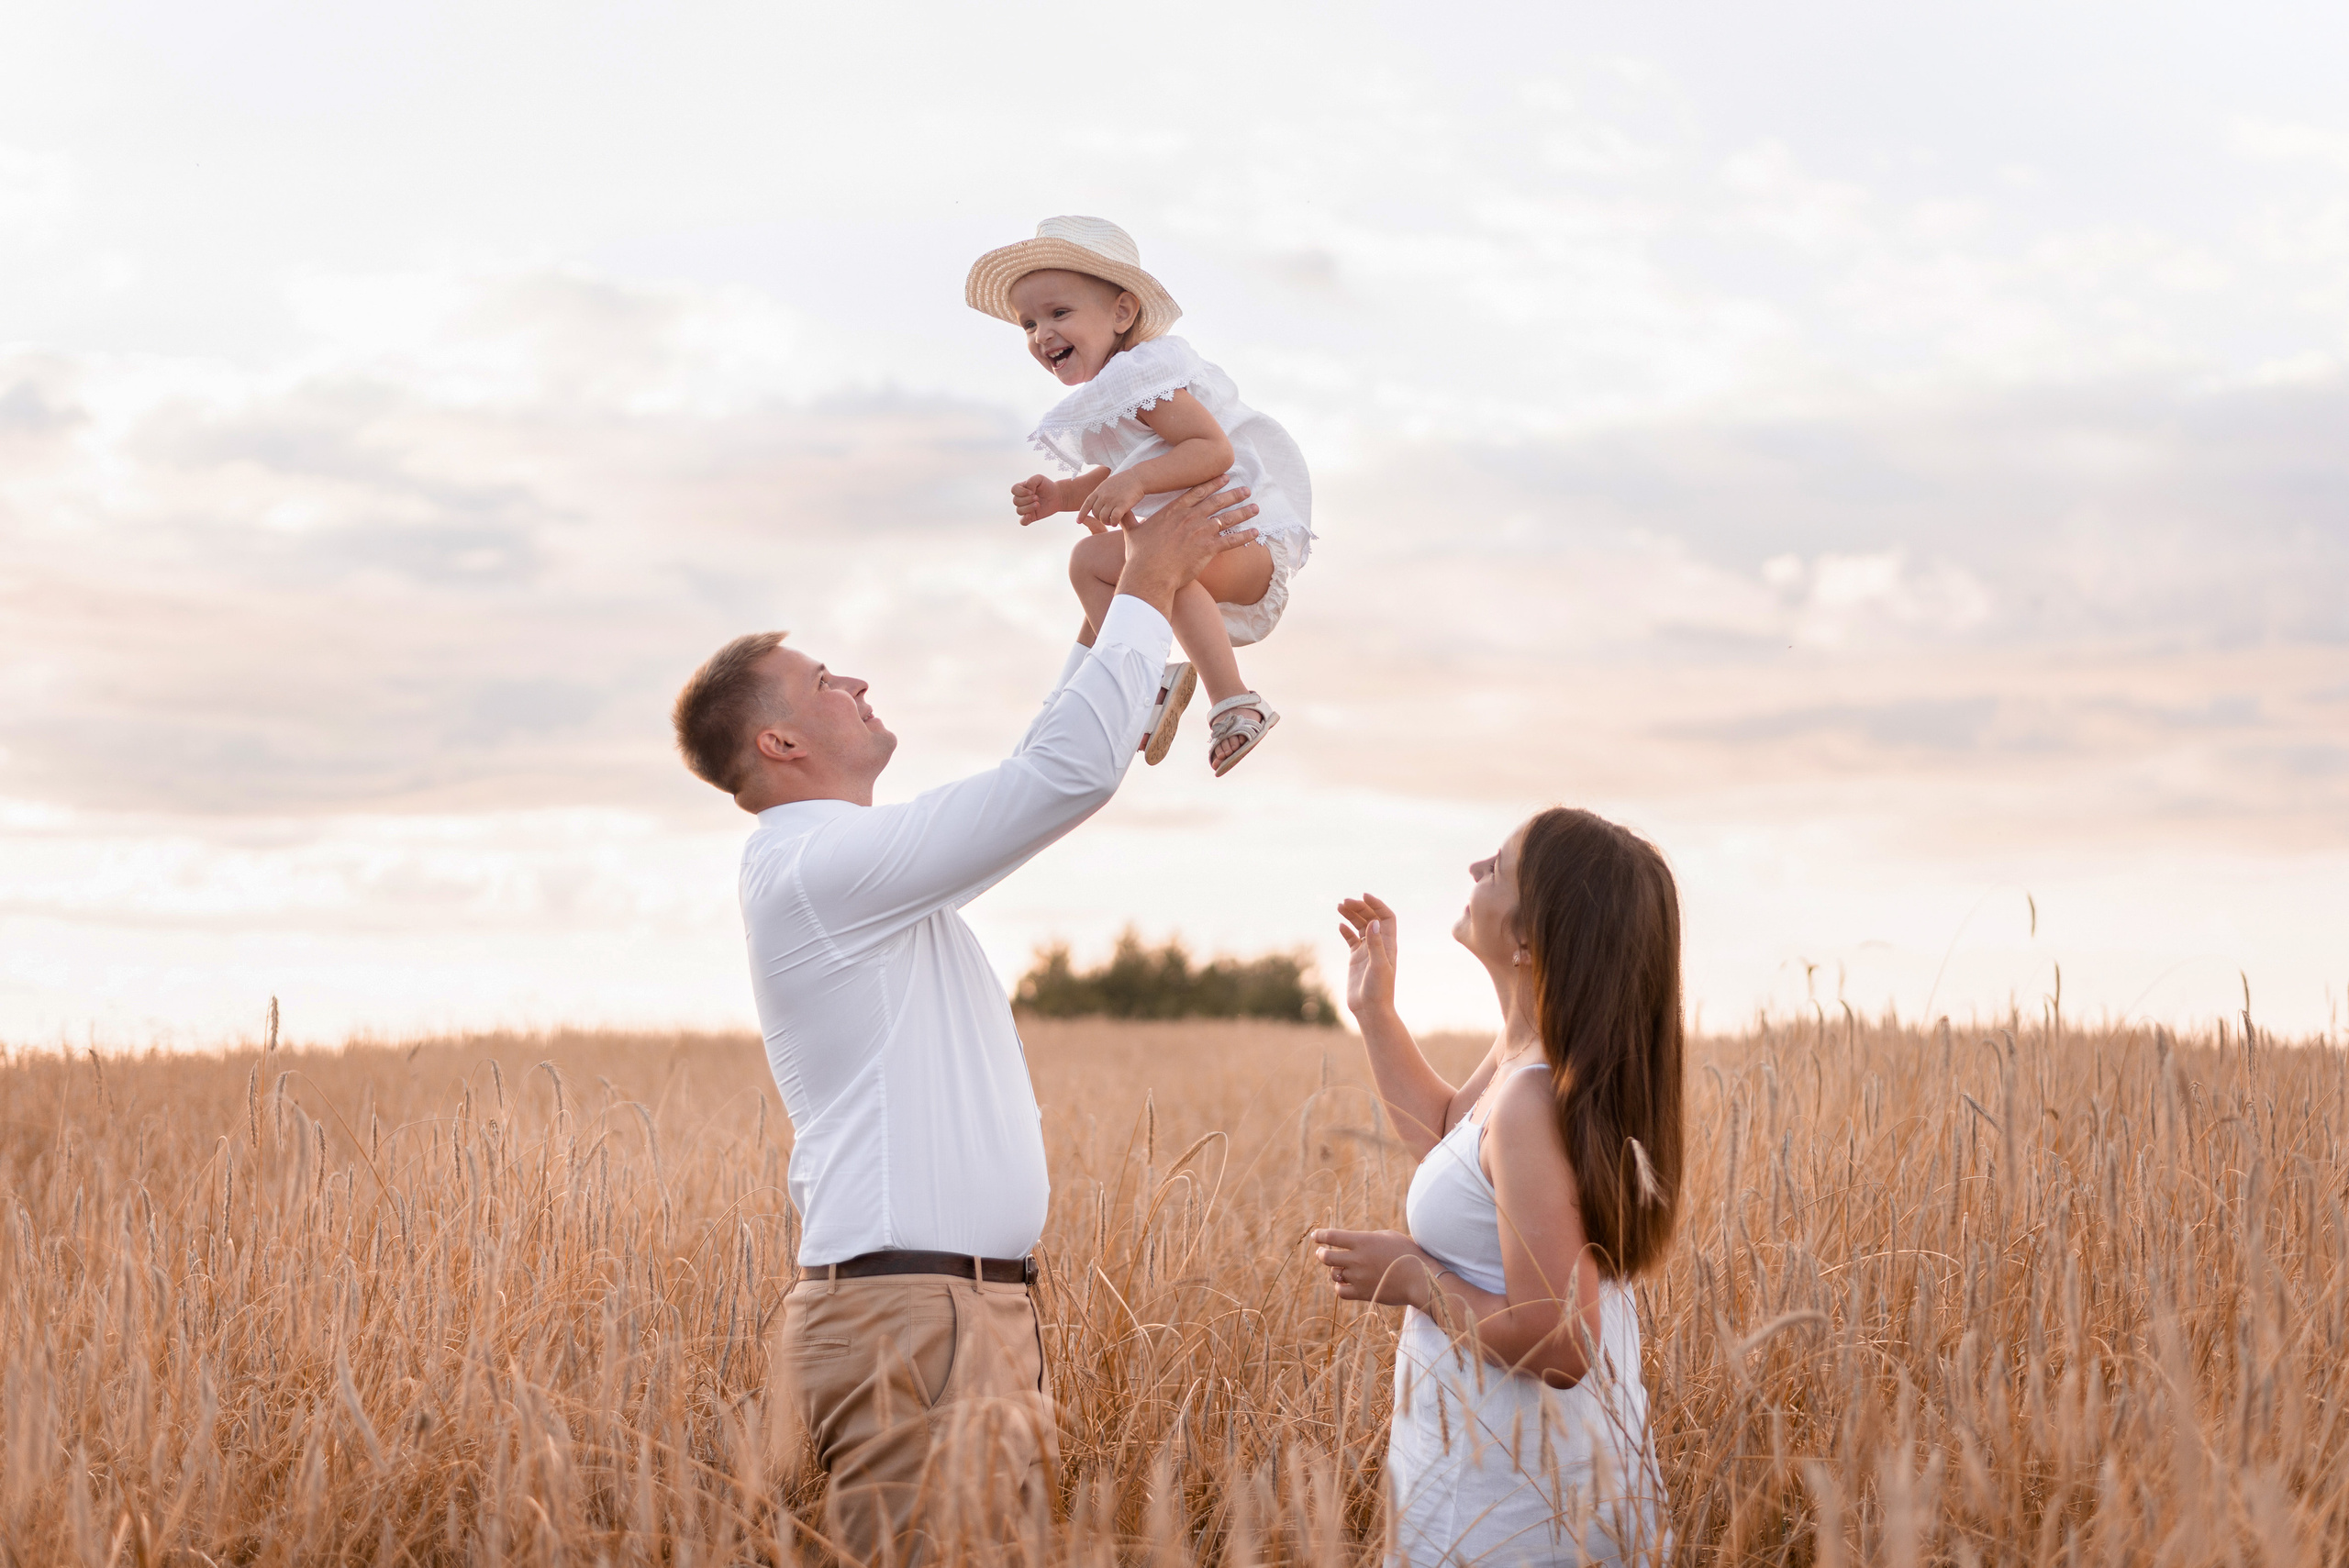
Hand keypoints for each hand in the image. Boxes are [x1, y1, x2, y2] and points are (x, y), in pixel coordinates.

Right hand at [1012, 475, 1059, 525]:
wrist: (1057, 496)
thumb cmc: (1047, 486)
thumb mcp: (1039, 478)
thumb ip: (1031, 481)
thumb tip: (1027, 491)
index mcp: (1021, 489)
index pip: (1014, 490)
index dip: (1021, 492)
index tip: (1031, 491)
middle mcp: (1021, 499)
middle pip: (1016, 501)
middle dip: (1027, 499)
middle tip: (1037, 497)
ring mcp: (1025, 509)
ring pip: (1019, 511)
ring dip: (1028, 507)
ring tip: (1038, 504)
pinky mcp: (1031, 517)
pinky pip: (1023, 522)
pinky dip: (1024, 520)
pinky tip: (1029, 516)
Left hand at [1078, 471, 1147, 532]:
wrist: (1138, 477)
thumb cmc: (1125, 480)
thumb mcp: (1108, 483)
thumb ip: (1101, 492)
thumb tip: (1096, 499)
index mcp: (1099, 490)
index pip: (1087, 504)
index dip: (1082, 514)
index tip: (1078, 521)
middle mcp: (1104, 496)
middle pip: (1095, 513)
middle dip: (1099, 518)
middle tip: (1106, 519)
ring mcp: (1112, 500)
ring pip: (1103, 517)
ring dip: (1107, 522)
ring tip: (1111, 522)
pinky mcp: (1122, 505)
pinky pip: (1114, 519)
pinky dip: (1114, 522)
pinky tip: (1116, 522)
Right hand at [1113, 478, 1258, 619]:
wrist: (1149, 574)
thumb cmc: (1139, 556)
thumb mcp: (1131, 532)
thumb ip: (1127, 519)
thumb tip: (1114, 513)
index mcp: (1173, 511)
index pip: (1197, 493)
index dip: (1212, 484)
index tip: (1224, 478)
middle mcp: (1190, 517)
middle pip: (1216, 501)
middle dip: (1233, 494)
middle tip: (1246, 489)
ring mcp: (1200, 531)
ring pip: (1228, 518)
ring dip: (1243, 512)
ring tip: (1255, 507)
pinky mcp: (1208, 548)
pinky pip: (1232, 540)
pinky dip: (1245, 536)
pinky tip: (1256, 532)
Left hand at [1311, 1228, 1438, 1307]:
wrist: (1420, 1278)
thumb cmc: (1407, 1253)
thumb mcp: (1387, 1236)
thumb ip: (1367, 1238)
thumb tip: (1352, 1242)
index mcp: (1362, 1241)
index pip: (1332, 1237)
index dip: (1320, 1236)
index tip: (1316, 1236)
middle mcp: (1357, 1259)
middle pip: (1326, 1257)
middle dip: (1321, 1253)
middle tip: (1321, 1253)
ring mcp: (1359, 1277)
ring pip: (1334, 1274)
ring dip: (1335, 1270)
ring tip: (1341, 1269)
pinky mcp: (1363, 1293)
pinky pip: (1341, 1291)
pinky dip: (1340, 1287)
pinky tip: (1345, 1283)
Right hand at [1337, 895, 1398, 1017]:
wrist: (1370, 1010)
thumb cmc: (1379, 990)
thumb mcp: (1378, 966)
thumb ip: (1376, 944)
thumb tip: (1373, 921)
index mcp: (1388, 944)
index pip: (1386, 917)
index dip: (1377, 904)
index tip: (1363, 896)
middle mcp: (1379, 945)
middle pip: (1371, 918)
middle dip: (1359, 907)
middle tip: (1344, 902)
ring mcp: (1367, 951)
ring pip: (1360, 926)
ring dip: (1351, 915)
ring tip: (1339, 906)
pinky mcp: (1356, 959)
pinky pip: (1351, 939)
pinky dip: (1346, 930)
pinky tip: (1340, 925)